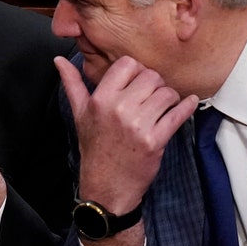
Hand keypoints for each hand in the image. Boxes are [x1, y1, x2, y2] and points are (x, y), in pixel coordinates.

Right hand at [57, 55, 196, 214]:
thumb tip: (58, 60)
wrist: (106, 185)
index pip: (128, 64)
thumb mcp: (79, 114)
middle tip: (152, 96)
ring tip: (163, 106)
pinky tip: (188, 103)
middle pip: (151, 77)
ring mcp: (138, 125)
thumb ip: (72, 84)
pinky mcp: (155, 140)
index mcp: (100, 99)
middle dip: (156, 84)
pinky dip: (186, 107)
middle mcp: (119, 109)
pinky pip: (178, 114)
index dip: (136, 70)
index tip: (137, 82)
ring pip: (167, 93)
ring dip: (169, 98)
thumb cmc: (94, 147)